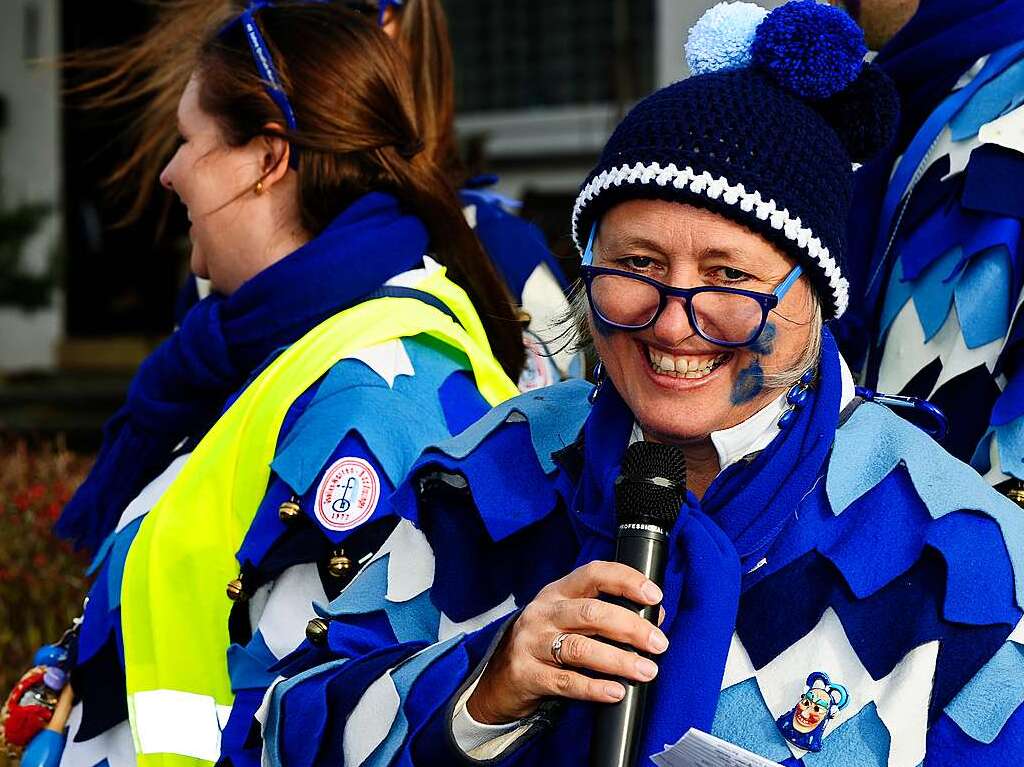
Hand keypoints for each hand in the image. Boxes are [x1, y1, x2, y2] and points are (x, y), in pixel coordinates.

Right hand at [467, 561, 667, 723]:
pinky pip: (565, 681)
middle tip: (658, 643)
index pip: (593, 574)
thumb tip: (656, 615)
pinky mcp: (526, 674)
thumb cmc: (546, 645)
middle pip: (591, 612)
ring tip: (646, 671)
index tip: (654, 595)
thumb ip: (611, 615)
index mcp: (557, 593)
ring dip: (619, 660)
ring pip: (580, 647)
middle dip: (630, 627)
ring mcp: (532, 642)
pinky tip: (616, 692)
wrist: (499, 680)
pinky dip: (594, 687)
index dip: (626, 580)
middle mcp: (543, 612)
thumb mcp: (572, 622)